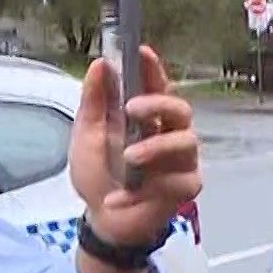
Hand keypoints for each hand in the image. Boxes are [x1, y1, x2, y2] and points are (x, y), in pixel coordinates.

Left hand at [70, 46, 200, 246]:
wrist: (103, 221)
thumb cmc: (98, 174)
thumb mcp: (86, 135)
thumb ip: (94, 102)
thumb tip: (101, 64)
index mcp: (147, 117)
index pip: (156, 85)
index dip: (153, 68)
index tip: (143, 52)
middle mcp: (169, 133)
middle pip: (181, 109)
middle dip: (160, 105)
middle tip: (133, 109)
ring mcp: (181, 160)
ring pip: (186, 142)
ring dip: (156, 148)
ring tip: (129, 159)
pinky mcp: (185, 187)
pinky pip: (176, 181)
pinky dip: (143, 191)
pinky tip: (118, 199)